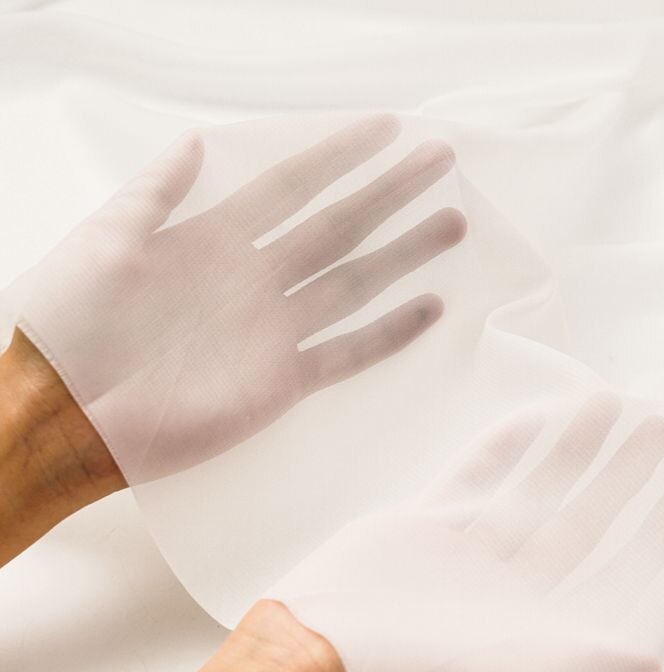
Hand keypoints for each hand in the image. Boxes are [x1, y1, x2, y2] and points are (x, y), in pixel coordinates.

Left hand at [19, 114, 464, 481]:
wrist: (70, 410)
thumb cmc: (75, 322)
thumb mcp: (107, 238)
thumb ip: (156, 190)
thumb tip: (195, 139)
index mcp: (218, 239)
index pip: (292, 185)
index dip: (337, 154)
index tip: (386, 128)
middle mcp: (257, 279)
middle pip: (337, 226)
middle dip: (389, 194)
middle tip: (440, 162)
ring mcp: (275, 330)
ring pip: (354, 283)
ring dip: (403, 255)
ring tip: (451, 224)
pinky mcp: (283, 381)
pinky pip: (347, 354)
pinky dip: (388, 335)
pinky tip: (428, 309)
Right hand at [269, 392, 663, 671]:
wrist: (323, 652)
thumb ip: (575, 661)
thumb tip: (650, 663)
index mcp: (534, 615)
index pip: (610, 567)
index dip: (651, 534)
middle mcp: (508, 578)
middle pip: (580, 513)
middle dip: (620, 470)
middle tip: (658, 422)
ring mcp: (468, 544)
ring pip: (533, 484)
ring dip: (569, 446)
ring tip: (605, 402)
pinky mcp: (427, 520)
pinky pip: (474, 473)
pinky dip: (502, 446)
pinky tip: (531, 417)